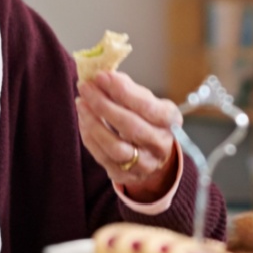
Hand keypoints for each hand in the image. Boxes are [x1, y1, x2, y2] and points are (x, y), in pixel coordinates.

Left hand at [76, 70, 181, 202]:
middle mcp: (160, 145)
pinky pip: (103, 157)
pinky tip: (83, 120)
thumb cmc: (147, 120)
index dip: (122, 91)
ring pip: (115, 147)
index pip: (147, 106)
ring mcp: (144, 164)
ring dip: (94, 123)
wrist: (153, 155)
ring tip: (81, 103)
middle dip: (103, 104)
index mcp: (170, 120)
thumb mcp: (147, 102)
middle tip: (86, 87)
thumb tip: (105, 76)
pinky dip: (89, 137)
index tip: (101, 76)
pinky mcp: (126, 176)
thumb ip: (129, 90)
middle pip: (130, 126)